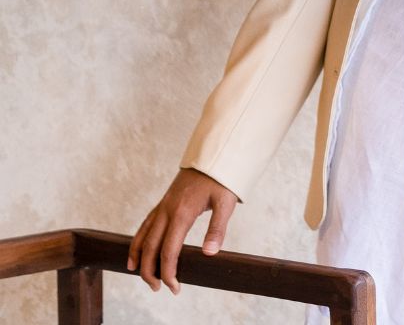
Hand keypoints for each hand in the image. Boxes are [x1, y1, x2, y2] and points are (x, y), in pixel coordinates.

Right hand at [126, 168, 237, 294]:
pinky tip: (138, 249)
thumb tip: (210, 254)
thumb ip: (218, 228)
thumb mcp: (226, 203)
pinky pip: (146, 223)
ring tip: (138, 273)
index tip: (173, 287)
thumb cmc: (221, 180)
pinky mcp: (164, 202)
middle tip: (157, 288)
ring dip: (139, 256)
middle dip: (150, 270)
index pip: (168, 251)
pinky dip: (138, 238)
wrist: (214, 155)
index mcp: (182, 213)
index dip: (168, 272)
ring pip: (143, 234)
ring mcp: (163, 205)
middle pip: (150, 246)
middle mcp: (167, 210)